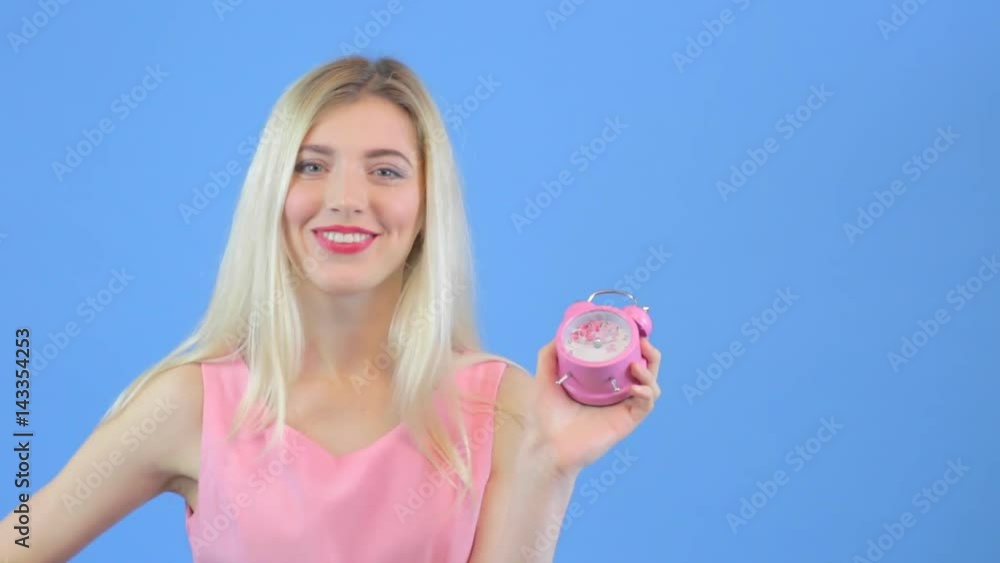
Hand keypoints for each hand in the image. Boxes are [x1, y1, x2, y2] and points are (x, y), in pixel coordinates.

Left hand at [530, 337, 661, 476]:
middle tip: (643, 342)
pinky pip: (645, 405)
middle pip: (646, 370)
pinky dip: (646, 393)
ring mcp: (623, 408)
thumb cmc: (547, 416)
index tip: (633, 328)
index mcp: (603, 382)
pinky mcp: (626, 422)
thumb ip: (550, 356)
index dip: (634, 344)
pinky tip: (636, 387)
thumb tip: (559, 333)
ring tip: (637, 365)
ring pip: (651, 386)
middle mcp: (617, 393)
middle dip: (650, 354)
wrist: (547, 444)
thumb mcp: (545, 378)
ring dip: (650, 372)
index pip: (627, 359)